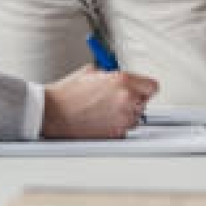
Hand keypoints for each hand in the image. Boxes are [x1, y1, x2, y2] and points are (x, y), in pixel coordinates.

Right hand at [41, 65, 157, 138]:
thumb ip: (114, 75)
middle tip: (117, 100)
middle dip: (134, 100)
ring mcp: (122, 117)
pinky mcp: (115, 133)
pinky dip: (116, 126)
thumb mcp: (93, 72)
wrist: (53, 113)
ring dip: (125, 114)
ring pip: (135, 117)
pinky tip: (100, 120)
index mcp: (122, 80)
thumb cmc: (68, 93)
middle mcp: (126, 98)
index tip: (140, 90)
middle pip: (145, 101)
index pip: (152, 86)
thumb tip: (127, 79)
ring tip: (104, 110)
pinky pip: (124, 129)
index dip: (145, 88)